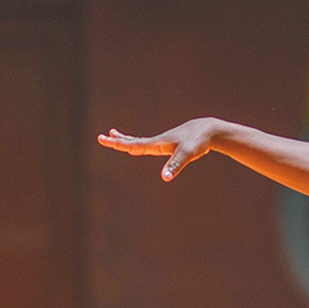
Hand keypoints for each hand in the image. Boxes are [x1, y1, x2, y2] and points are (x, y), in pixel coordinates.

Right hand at [97, 119, 219, 180]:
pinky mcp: (168, 144)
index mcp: (157, 144)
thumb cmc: (197, 142)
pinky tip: (138, 145)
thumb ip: (175, 165)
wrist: (207, 130)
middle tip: (101, 137)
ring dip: (126, 139)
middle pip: (132, 141)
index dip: (118, 143)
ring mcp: (162, 142)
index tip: (104, 139)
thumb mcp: (187, 154)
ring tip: (114, 134)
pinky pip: (148, 145)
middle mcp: (157, 142)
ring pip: (139, 142)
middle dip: (117, 141)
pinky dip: (138, 144)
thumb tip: (164, 177)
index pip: (133, 144)